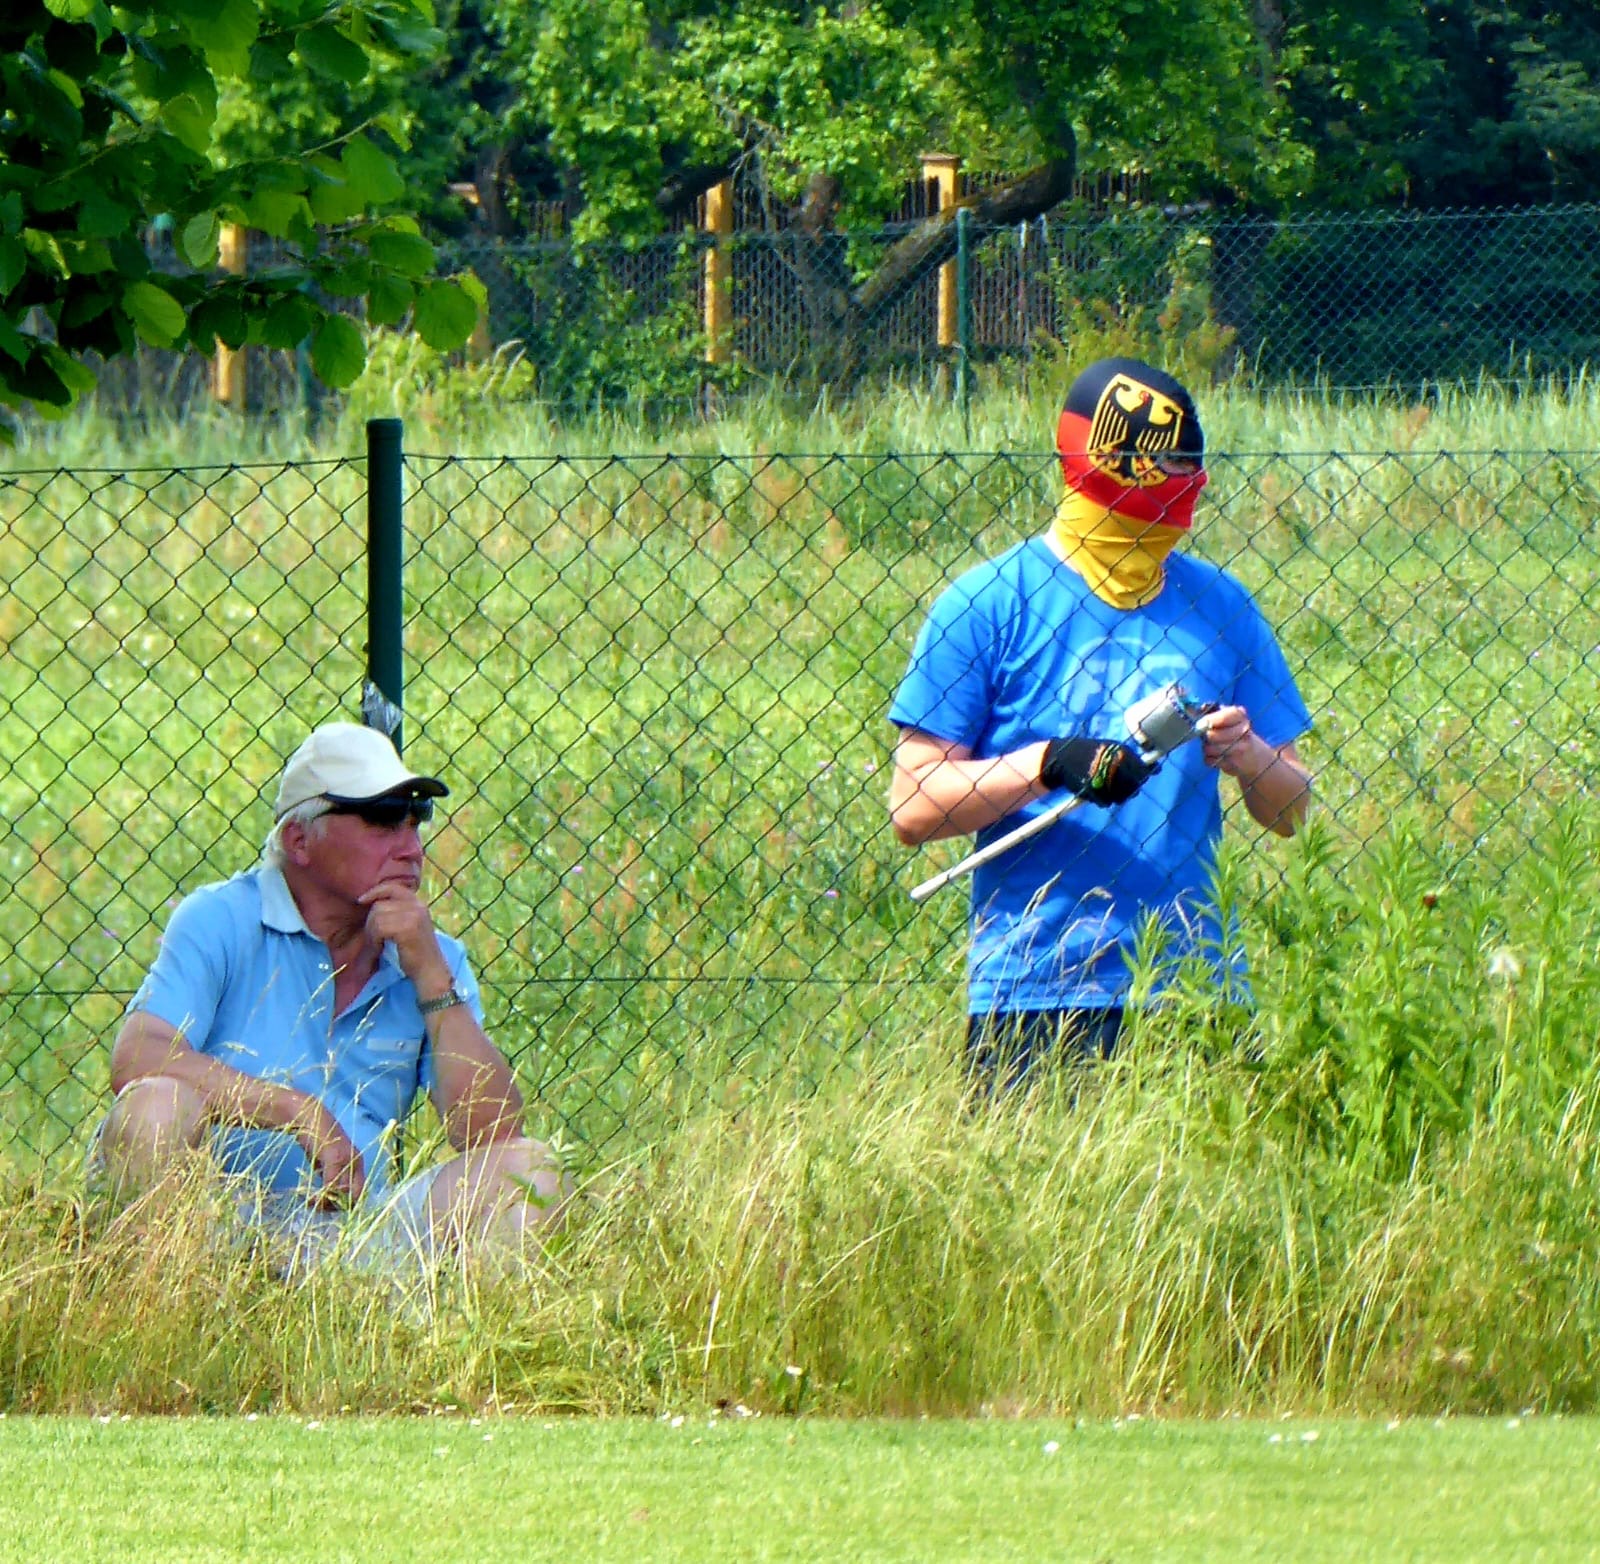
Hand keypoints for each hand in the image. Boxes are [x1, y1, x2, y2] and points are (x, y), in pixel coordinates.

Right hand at [288, 1097, 365, 1208]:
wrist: (309, 1117)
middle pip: (356, 1196)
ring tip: (313, 1203)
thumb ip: (333, 1176)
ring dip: (328, 1204)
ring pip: (344, 1193)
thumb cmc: (316, 1141)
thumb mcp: (327, 1162)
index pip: (360, 1193)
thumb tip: (332, 1199)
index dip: (347, 1204)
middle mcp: (356, 1162)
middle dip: (339, 1207)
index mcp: (357, 1164)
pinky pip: (332, 1185)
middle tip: (321, 1207)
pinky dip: (321, 1197)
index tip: (329, 1208)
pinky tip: (310, 1198)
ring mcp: (347, 1159)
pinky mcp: (336, 1157)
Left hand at [357, 880, 448, 986]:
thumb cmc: (417, 952)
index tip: (361, 901)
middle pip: (380, 904)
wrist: (430, 971)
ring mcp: (413, 916)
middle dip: (370, 922)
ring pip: (377, 916)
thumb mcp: (410, 925)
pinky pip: (380, 928)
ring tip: (375, 946)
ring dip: (371, 933)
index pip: (392, 887)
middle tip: (372, 939)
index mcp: (418, 904)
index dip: (375, 891)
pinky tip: (378, 949)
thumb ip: (398, 913)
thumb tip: (372, 904)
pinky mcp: (407, 928)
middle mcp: (417, 906)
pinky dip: (374, 940)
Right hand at [1039, 736, 1153, 804]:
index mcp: (1121, 753)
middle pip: (1134, 788)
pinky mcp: (1091, 790)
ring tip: (1107, 787)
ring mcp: (1103, 778)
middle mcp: (1114, 766)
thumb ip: (1134, 759)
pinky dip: (1104, 800)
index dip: (1142, 778)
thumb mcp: (1113, 748)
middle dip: (1130, 790)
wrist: (1063, 756)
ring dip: (1117, 796)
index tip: (1137, 779)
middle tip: (1119, 785)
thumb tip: (1158, 769)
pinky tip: (1098, 792)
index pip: (1144, 773)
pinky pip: (1106, 803)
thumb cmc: (1093, 752)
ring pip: (1121, 797)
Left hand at [1199, 705, 1267, 777]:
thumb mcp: (1229, 718)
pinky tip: (1218, 756)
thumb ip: (1213, 711)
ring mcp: (1239, 749)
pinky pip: (1209, 760)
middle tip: (1208, 736)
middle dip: (1205, 736)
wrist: (1256, 757)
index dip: (1209, 720)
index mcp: (1241, 716)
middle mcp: (1243, 732)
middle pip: (1211, 735)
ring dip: (1207, 748)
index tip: (1201, 723)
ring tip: (1214, 746)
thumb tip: (1199, 708)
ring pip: (1209, 749)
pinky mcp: (1232, 765)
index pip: (1222, 716)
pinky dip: (1210, 759)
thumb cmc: (1236, 733)